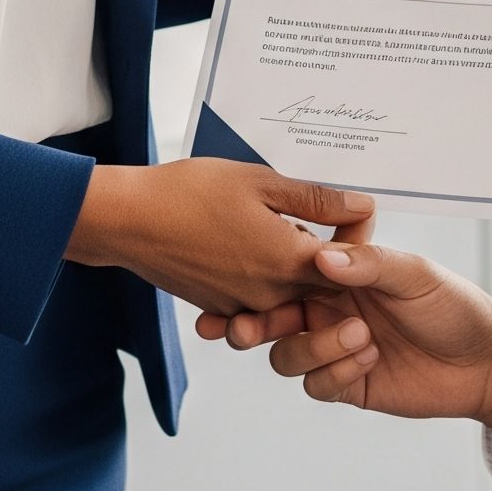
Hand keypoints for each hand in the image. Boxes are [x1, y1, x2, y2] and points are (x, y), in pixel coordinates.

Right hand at [64, 159, 372, 317]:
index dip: (356, 241)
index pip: (349, 267)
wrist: (128, 221)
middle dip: (326, 254)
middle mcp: (269, 295)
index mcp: (287, 262)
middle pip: (321, 285)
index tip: (349, 215)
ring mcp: (243, 306)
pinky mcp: (220, 308)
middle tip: (309, 215)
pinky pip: (259, 299)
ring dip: (291, 264)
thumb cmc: (191, 194)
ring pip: (290, 293)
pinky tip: (246, 240)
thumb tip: (363, 206)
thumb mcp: (262, 182)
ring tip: (271, 223)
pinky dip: (263, 275)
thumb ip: (317, 200)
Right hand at [194, 238, 491, 435]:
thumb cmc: (453, 305)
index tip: (235, 278)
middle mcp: (329, 308)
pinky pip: (316, 384)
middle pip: (270, 317)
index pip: (287, 269)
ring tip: (360, 335)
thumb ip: (369, 263)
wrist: (485, 361)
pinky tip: (368, 359)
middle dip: (253, 323)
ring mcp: (335, 348)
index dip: (258, 274)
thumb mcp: (415, 273)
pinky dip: (335, 372)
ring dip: (313, 347)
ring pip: (286, 354)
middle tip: (247, 328)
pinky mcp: (347, 384)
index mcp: (340, 272)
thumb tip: (321, 255)